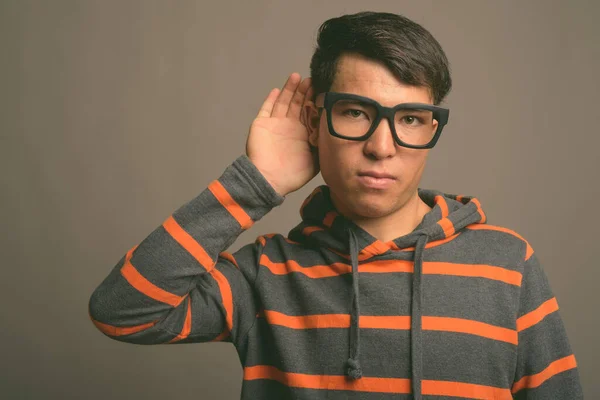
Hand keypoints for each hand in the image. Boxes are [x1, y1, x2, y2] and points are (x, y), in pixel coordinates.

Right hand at [246, 73, 318, 196]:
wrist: (270, 180)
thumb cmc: (292, 175)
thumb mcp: (315, 160)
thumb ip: (323, 145)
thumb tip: (333, 132)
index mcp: (301, 133)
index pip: (309, 112)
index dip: (314, 101)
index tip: (322, 89)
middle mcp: (289, 126)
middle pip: (297, 103)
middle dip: (304, 91)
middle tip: (312, 79)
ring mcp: (275, 124)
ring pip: (283, 102)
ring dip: (289, 90)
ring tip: (297, 77)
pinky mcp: (261, 124)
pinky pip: (266, 108)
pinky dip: (271, 99)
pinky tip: (277, 90)